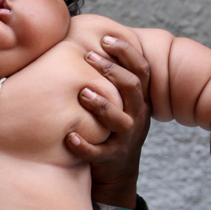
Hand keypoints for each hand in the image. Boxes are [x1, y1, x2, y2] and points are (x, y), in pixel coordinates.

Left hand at [66, 35, 151, 208]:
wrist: (118, 170)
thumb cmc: (112, 128)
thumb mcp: (120, 103)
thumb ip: (110, 80)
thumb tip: (87, 43)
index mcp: (139, 100)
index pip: (141, 70)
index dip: (127, 52)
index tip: (106, 39)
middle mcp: (137, 116)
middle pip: (132, 88)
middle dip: (112, 71)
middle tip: (88, 57)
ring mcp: (125, 138)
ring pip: (119, 121)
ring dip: (101, 105)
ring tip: (82, 93)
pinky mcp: (111, 158)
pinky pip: (98, 152)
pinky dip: (83, 146)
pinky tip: (69, 137)